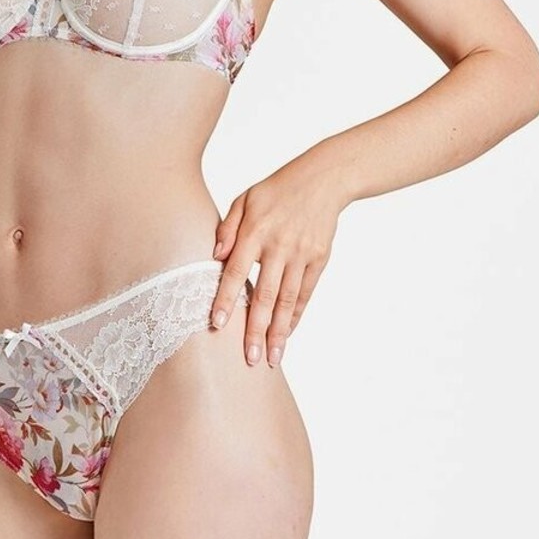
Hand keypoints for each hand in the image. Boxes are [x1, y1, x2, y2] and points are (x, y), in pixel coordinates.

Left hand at [210, 156, 344, 366]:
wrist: (323, 179)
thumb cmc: (276, 190)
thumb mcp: (245, 199)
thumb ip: (228, 228)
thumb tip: (214, 255)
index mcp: (255, 230)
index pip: (236, 270)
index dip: (226, 298)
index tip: (217, 324)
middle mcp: (279, 245)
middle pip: (265, 294)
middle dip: (256, 329)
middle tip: (249, 358)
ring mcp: (301, 254)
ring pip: (287, 299)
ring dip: (278, 331)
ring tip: (270, 357)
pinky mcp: (319, 258)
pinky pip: (305, 292)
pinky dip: (295, 315)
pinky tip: (286, 334)